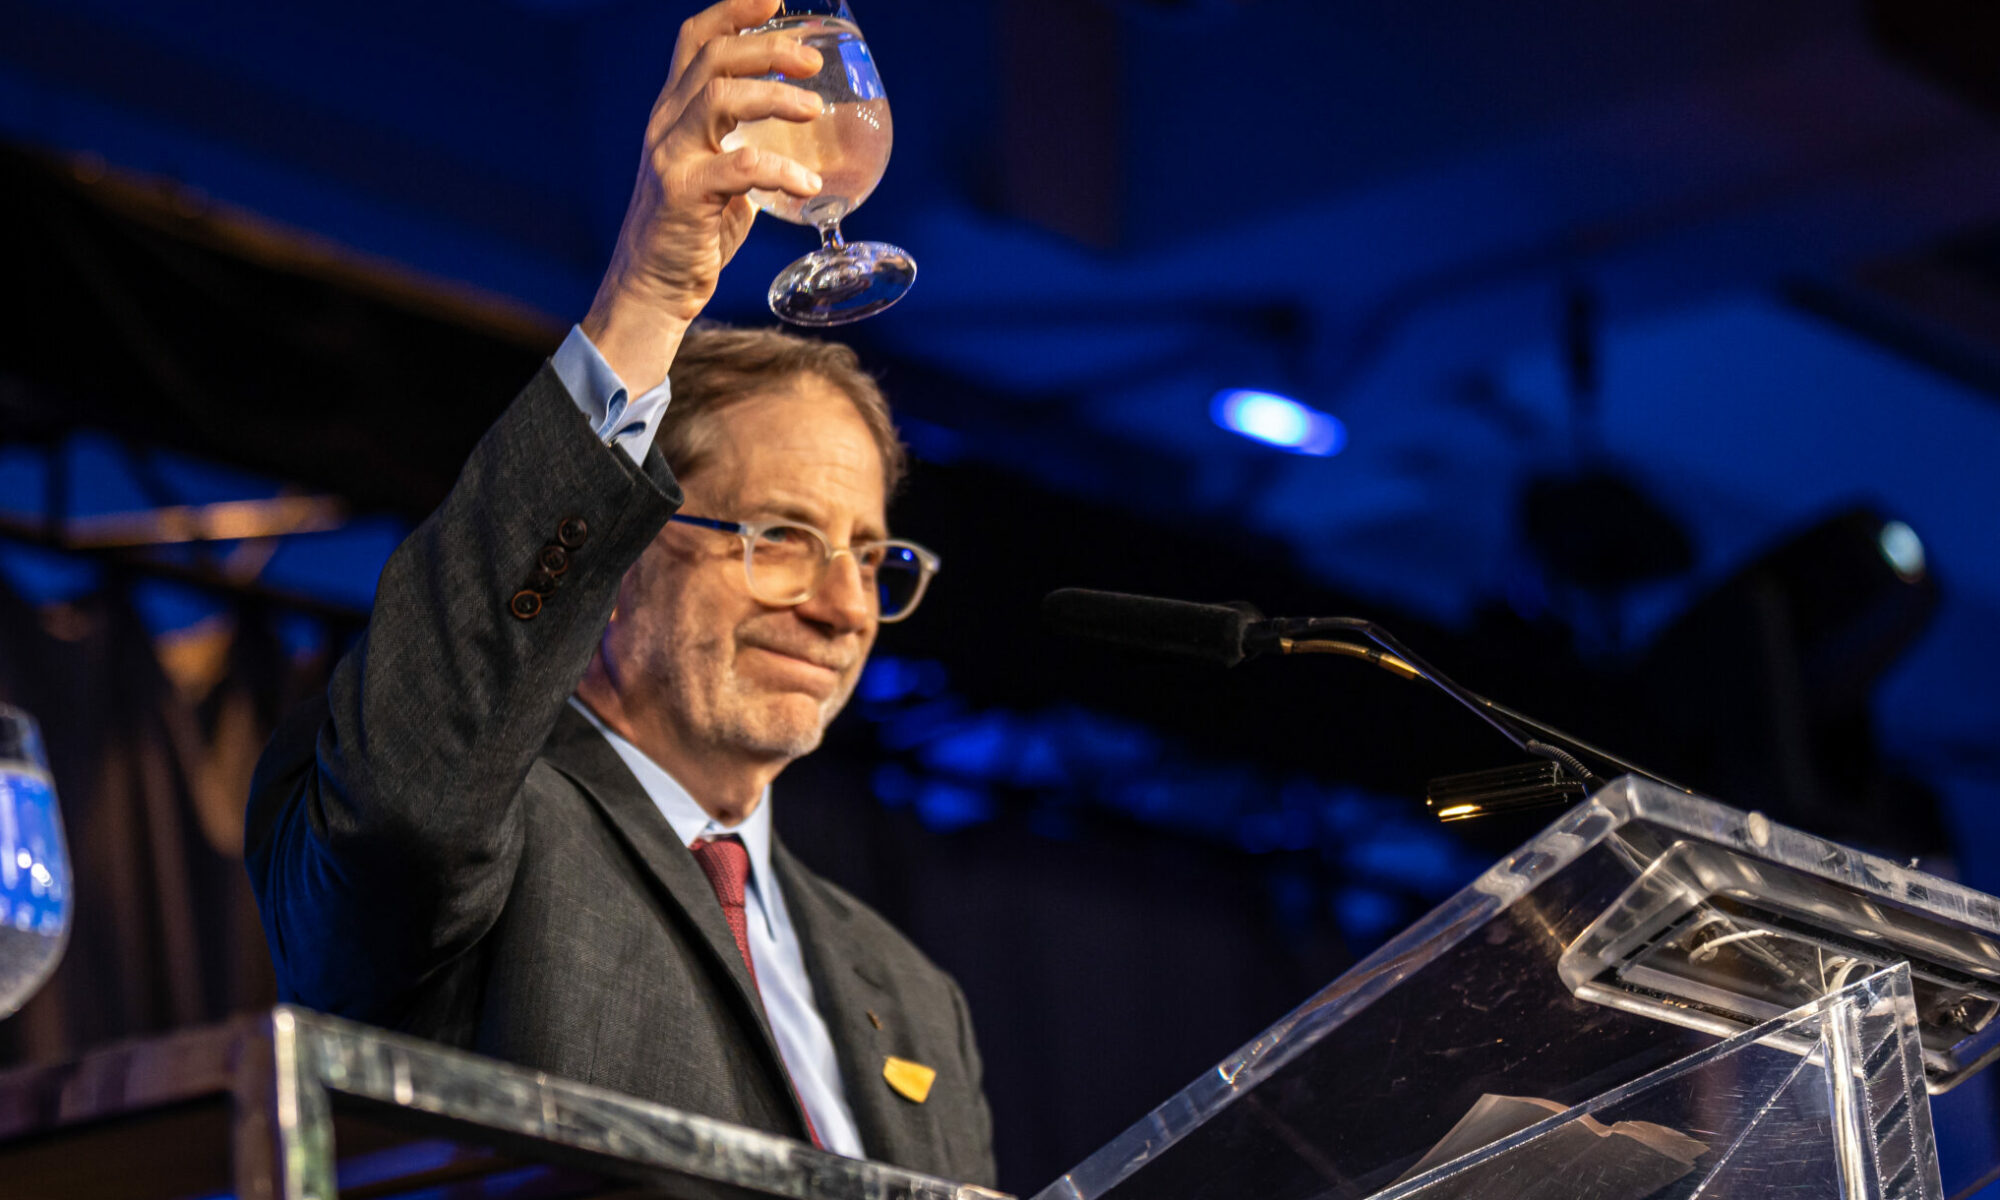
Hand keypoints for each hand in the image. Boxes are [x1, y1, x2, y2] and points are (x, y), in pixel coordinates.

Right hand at [583, 0, 825, 392]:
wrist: (651, 291)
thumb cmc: (691, 236)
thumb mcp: (718, 178)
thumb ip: (742, 147)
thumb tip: (795, 134)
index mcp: (674, 114)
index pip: (695, 41)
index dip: (733, 12)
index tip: (776, 1)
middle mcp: (666, 125)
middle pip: (712, 58)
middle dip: (766, 46)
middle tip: (811, 59)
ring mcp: (670, 157)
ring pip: (719, 98)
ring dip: (774, 96)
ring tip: (815, 109)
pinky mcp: (682, 194)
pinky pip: (738, 167)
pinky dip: (780, 170)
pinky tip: (808, 185)